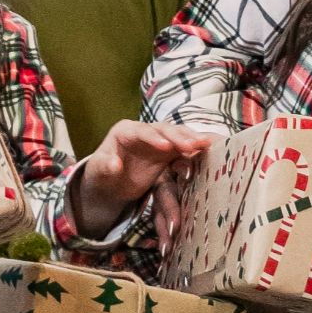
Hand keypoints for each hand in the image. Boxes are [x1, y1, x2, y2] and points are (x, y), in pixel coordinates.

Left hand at [70, 121, 212, 239]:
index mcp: (125, 131)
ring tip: (208, 144)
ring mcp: (158, 140)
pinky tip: (212, 149)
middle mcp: (144, 131)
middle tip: (194, 144)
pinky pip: (185, 148)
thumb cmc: (102, 173)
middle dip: (179, 136)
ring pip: (177, 135)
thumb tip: (114, 165)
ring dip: (192, 139)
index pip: (141, 131)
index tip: (165, 147)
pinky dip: (197, 148)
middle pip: (163, 130)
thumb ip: (105, 165)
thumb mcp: (99, 170)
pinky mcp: (169, 152)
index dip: (153, 138)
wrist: (111, 183)